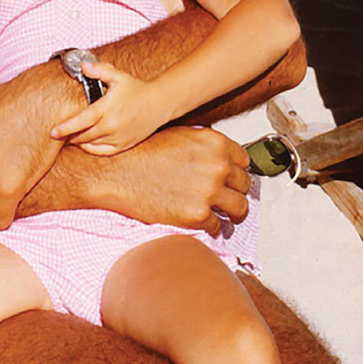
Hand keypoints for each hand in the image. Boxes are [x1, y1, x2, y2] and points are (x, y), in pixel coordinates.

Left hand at [50, 61, 165, 154]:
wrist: (159, 103)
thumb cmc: (137, 89)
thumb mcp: (118, 76)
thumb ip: (99, 70)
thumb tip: (84, 66)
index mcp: (107, 109)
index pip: (81, 121)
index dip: (65, 128)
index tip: (52, 132)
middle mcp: (112, 125)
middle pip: (83, 135)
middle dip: (69, 135)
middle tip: (59, 134)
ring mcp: (118, 137)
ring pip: (91, 144)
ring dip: (79, 142)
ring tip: (70, 137)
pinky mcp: (124, 144)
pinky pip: (103, 151)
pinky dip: (91, 149)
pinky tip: (85, 144)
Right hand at [105, 125, 251, 234]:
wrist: (117, 172)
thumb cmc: (141, 153)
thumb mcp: (180, 136)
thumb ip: (205, 147)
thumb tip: (219, 159)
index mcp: (214, 143)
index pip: (244, 160)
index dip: (237, 171)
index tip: (233, 179)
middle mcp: (217, 166)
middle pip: (245, 184)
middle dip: (236, 192)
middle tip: (228, 198)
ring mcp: (209, 191)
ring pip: (240, 208)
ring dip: (233, 213)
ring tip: (226, 216)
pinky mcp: (197, 215)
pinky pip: (217, 226)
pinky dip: (211, 227)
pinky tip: (202, 223)